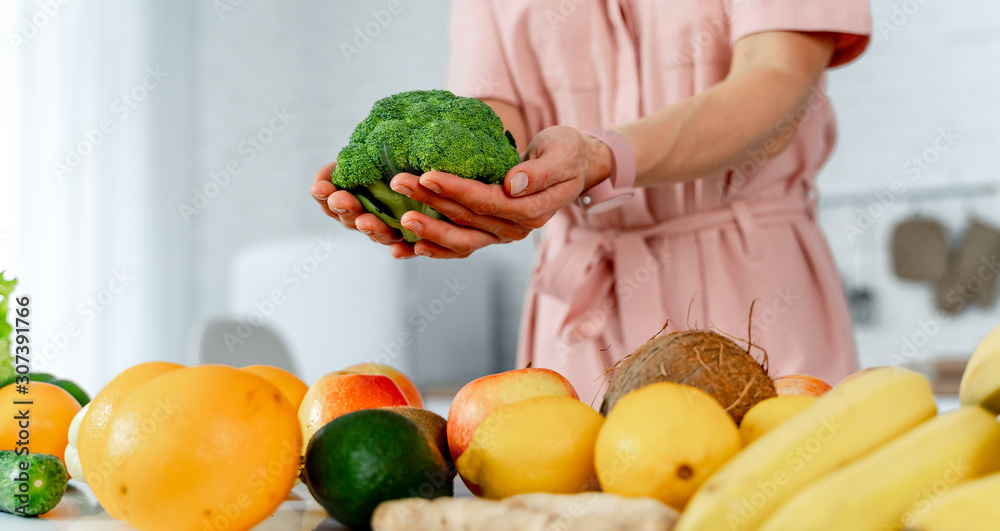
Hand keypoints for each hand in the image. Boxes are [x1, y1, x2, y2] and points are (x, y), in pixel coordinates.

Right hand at [310, 161, 404, 245]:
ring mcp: (388, 230)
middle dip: (344, 208)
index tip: (319, 188)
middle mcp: (366, 218)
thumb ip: (351, 160)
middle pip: (350, 218)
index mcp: (350, 200)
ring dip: (369, 228)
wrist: (423, 166)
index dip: (323, 196)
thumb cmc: (390, 160)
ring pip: (377, 233)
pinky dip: (402, 251)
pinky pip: (407, 248)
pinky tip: (397, 251)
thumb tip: (337, 162)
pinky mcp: (413, 238)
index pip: (330, 201)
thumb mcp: (368, 154)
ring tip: (365, 222)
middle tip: (339, 200)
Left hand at [386, 126, 611, 258]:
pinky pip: (458, 247)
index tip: (427, 175)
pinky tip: (404, 250)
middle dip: (430, 203)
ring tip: (397, 221)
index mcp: (531, 210)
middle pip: (466, 220)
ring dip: (427, 231)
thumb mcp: (562, 154)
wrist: (573, 167)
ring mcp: (500, 235)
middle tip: (399, 184)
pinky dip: (432, 249)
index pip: (487, 201)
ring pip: (459, 239)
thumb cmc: (567, 153)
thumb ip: (541, 171)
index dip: (456, 189)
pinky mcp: (488, 233)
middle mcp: (514, 229)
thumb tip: (514, 184)